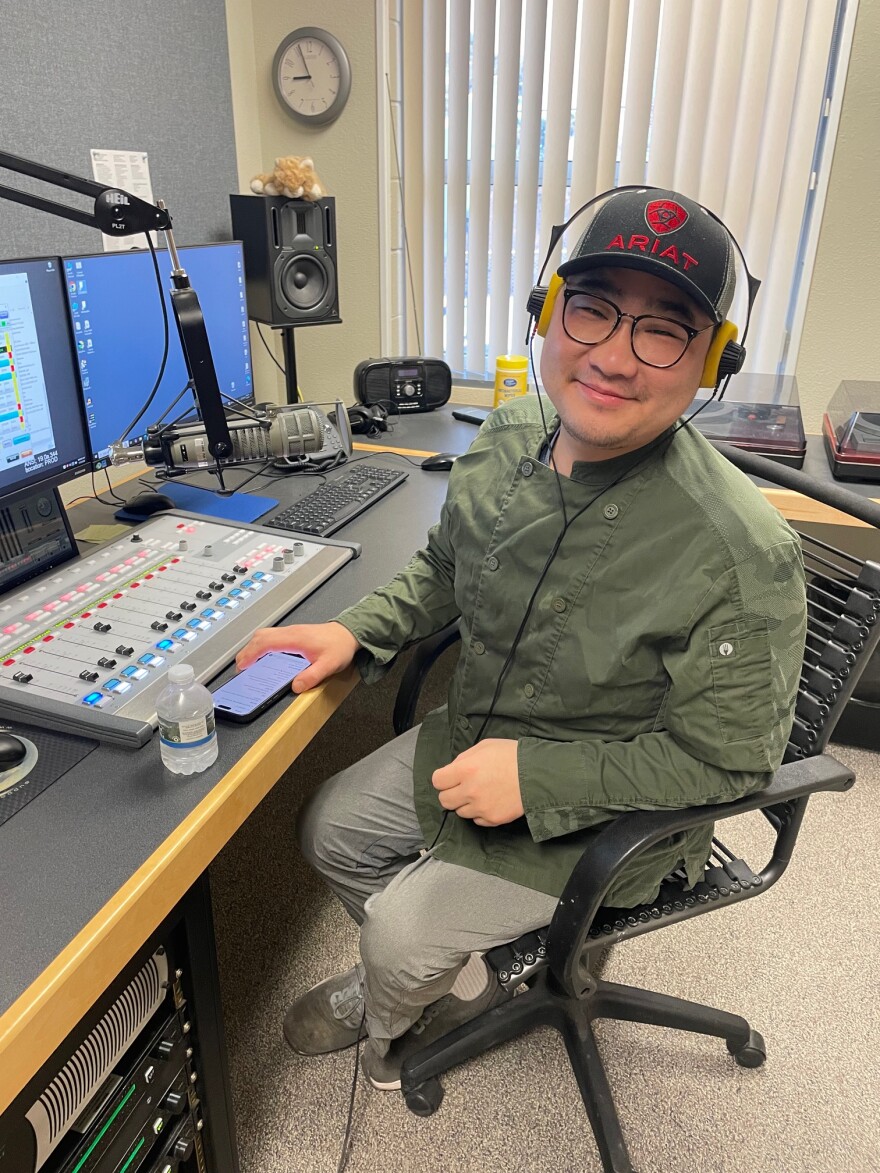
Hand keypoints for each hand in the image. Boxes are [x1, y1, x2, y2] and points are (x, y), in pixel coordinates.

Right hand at [235, 621, 359, 693]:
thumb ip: (312, 676)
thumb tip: (295, 687)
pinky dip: (261, 646)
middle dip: (247, 652)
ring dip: (253, 648)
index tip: (242, 666)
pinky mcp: (292, 634)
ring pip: (264, 635)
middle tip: (241, 669)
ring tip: (248, 664)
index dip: (251, 654)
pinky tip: (263, 658)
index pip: (265, 642)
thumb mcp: (329, 665)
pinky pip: (270, 637)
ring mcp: (290, 632)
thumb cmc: (340, 646)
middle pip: (260, 637)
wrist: (349, 633)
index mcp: (295, 638)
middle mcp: (290, 633)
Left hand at [431, 739, 523, 826]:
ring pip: (460, 812)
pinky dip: (480, 813)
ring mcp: (481, 807)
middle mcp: (470, 790)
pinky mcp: (493, 819)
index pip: (437, 781)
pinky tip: (491, 801)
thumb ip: (464, 758)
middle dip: (450, 793)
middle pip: (444, 800)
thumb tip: (452, 769)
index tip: (450, 777)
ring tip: (482, 793)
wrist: (539, 774)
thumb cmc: (513, 756)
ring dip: (466, 804)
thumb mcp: (485, 746)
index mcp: (466, 769)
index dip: (443, 778)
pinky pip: (476, 820)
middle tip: (463, 787)